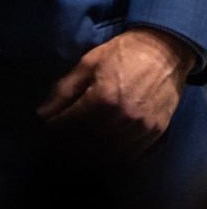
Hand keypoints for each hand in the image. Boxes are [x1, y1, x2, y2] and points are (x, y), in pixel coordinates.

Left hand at [39, 26, 194, 164]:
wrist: (166, 50)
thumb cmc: (123, 53)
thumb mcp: (87, 64)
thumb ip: (64, 90)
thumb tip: (42, 114)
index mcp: (103, 98)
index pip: (69, 125)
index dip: (54, 131)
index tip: (46, 130)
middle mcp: (124, 116)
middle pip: (87, 141)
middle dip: (68, 145)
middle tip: (58, 144)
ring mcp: (142, 126)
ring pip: (108, 152)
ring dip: (88, 155)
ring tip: (75, 151)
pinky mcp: (156, 131)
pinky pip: (131, 153)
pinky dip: (112, 158)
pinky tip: (100, 156)